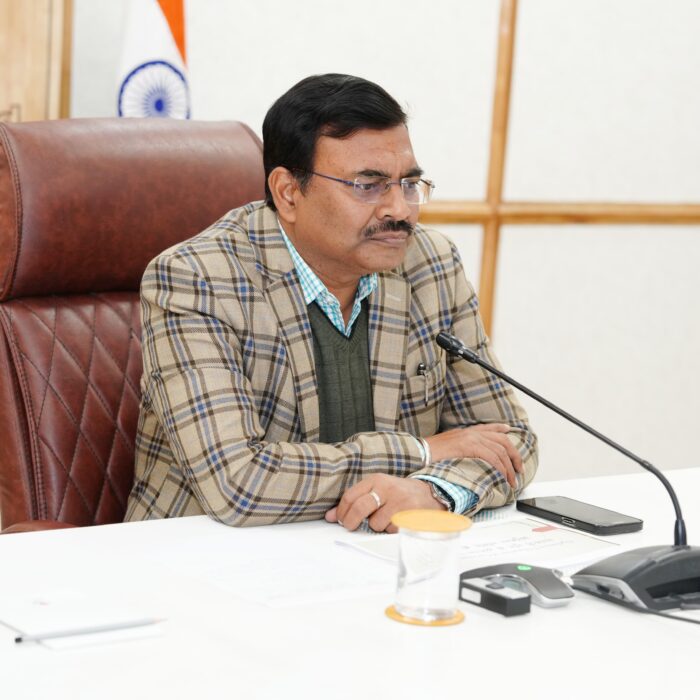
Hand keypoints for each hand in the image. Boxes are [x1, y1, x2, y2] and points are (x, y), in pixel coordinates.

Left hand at [325, 474, 445, 532]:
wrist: (430, 494)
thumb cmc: (398, 494)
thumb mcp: (377, 491)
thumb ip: (355, 501)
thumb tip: (330, 517)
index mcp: (376, 480)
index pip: (350, 496)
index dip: (341, 511)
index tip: (338, 520)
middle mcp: (387, 488)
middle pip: (359, 508)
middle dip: (351, 522)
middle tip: (350, 526)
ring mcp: (399, 502)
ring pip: (375, 524)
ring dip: (377, 526)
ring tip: (386, 518)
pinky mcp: (409, 516)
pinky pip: (390, 531)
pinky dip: (391, 530)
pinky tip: (398, 522)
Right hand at [425, 423, 522, 487]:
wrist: (419, 452)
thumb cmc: (428, 454)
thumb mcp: (446, 448)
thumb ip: (459, 450)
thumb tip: (466, 459)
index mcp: (465, 432)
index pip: (488, 427)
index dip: (501, 429)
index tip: (508, 431)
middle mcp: (470, 433)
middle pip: (501, 440)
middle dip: (514, 456)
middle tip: (518, 469)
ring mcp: (470, 438)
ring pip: (500, 450)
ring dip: (509, 467)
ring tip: (511, 480)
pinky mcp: (469, 447)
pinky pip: (492, 456)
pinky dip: (500, 468)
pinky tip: (502, 477)